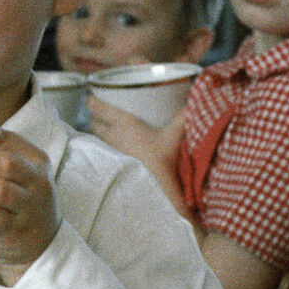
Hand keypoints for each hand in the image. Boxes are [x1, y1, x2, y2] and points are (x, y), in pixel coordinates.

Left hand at [88, 96, 188, 213]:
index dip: (93, 100)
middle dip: (96, 117)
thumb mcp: (175, 135)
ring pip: (97, 140)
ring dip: (101, 136)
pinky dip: (106, 152)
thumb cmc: (162, 161)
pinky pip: (103, 156)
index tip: (92, 96)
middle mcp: (111, 138)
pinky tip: (117, 154)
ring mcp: (109, 155)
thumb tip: (196, 100)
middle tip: (103, 114)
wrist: (154, 192)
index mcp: (123, 124)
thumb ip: (184, 117)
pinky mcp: (110, 170)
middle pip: (94, 124)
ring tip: (110, 133)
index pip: (97, 108)